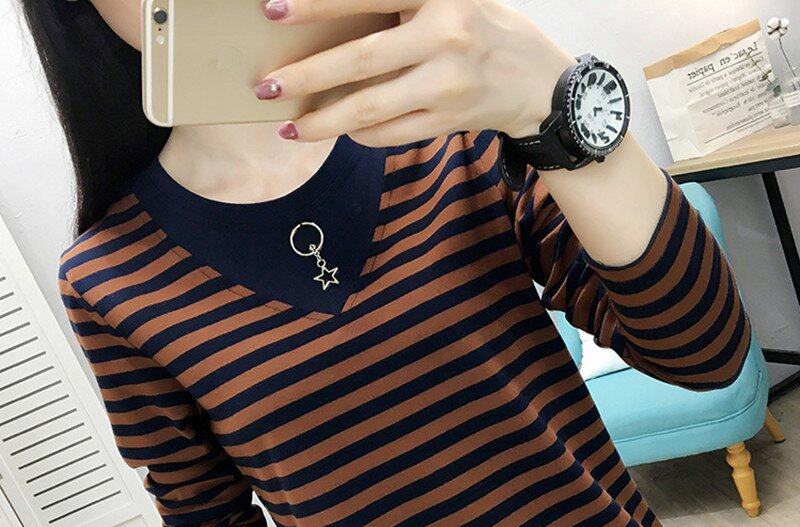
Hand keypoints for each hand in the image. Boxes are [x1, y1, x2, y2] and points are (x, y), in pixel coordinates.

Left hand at [254, 0, 576, 145]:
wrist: (539, 81)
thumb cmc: (484, 28)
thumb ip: (400, 2)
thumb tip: (335, 25)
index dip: (318, 4)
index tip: (272, 11)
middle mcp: (445, 36)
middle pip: (360, 60)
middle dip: (306, 76)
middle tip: (265, 88)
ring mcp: (447, 84)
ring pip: (371, 108)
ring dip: (324, 122)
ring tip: (289, 129)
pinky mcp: (449, 120)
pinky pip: (391, 133)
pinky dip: (360, 135)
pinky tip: (340, 132)